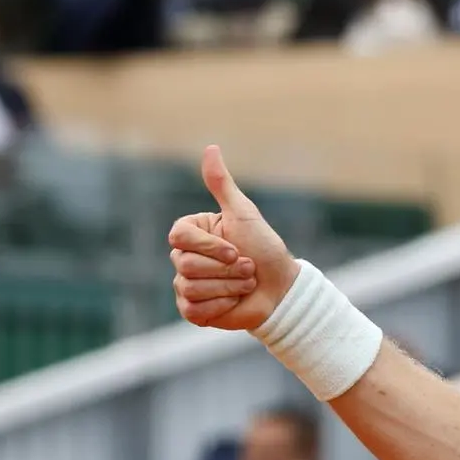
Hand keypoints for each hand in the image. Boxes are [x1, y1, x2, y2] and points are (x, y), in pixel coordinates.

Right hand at [170, 146, 299, 332]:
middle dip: (226, 268)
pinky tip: (235, 301)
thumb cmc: (264, 249)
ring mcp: (185, 286)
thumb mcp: (244, 213)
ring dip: (229, 286)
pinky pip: (194, 309)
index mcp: (190, 233)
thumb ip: (222, 184)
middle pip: (185, 264)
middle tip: (247, 268)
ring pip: (191, 287)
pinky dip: (222, 305)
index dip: (210, 247)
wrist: (281, 288)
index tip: (236, 248)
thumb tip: (210, 148)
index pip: (178, 237)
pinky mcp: (192, 310)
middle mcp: (183, 258)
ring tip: (244, 284)